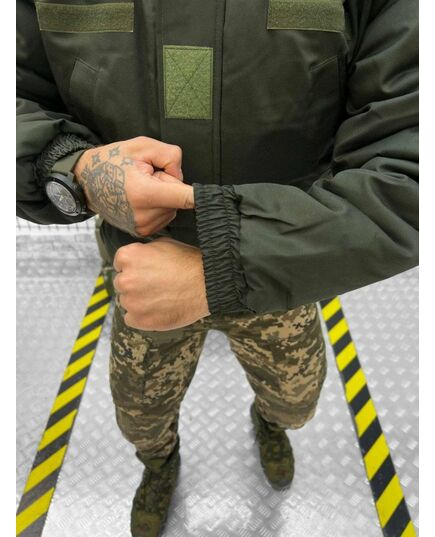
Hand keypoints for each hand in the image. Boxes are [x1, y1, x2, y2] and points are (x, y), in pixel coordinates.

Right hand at [74, 136, 193, 236]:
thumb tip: (182, 179)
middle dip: (170, 186)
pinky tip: (140, 200)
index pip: (185, 197)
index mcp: (145, 193)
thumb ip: (170, 156)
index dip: (201, 196)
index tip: (217, 199)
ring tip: (140, 189)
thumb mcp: (142, 146)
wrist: (86, 182)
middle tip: (146, 177)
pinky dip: (157, 207)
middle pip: (178, 200)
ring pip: (172, 209)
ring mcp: (142, 226)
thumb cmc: (113, 160)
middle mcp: (145, 215)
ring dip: (163, 198)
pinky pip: (164, 216)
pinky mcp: (141, 232)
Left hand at [113, 237, 209, 330]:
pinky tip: (158, 309)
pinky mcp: (139, 320)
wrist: (206, 285)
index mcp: (128, 257)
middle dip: (135, 284)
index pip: (120, 264)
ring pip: (127, 302)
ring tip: (161, 298)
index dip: (134, 267)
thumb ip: (144, 251)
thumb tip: (138, 258)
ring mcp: (131, 301)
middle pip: (122, 284)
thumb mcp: (164, 244)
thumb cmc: (188, 263)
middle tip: (155, 285)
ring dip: (139, 301)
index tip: (146, 271)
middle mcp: (125, 279)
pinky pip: (131, 319)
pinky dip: (142, 316)